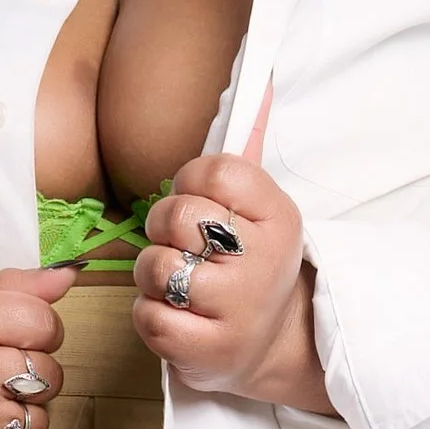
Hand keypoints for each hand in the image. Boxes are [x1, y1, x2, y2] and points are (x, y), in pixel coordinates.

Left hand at [135, 86, 334, 414]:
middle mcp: (265, 262)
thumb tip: (261, 77)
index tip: (199, 204)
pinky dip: (149, 317)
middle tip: (182, 247)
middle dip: (163, 229)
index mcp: (280, 217)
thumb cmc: (252, 265)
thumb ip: (248, 147)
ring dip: (152, 277)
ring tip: (179, 286)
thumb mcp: (261, 207)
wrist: (273, 345)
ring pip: (156, 268)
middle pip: (179, 216)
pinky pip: (149, 317)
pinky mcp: (211, 352)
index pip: (218, 169)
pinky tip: (176, 318)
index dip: (190, 183)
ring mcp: (240, 310)